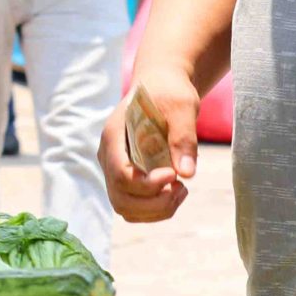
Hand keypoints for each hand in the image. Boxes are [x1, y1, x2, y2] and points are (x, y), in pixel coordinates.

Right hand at [100, 68, 198, 221]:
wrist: (160, 86)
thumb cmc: (170, 91)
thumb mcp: (182, 106)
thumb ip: (183, 137)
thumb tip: (187, 173)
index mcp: (114, 136)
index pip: (120, 175)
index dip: (147, 185)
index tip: (173, 175)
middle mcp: (108, 156)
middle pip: (120, 199)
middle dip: (154, 203)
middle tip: (182, 188)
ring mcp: (115, 169)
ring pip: (125, 208)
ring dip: (156, 210)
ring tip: (182, 190)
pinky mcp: (128, 178)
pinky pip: (134, 207)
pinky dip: (156, 209)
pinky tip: (176, 191)